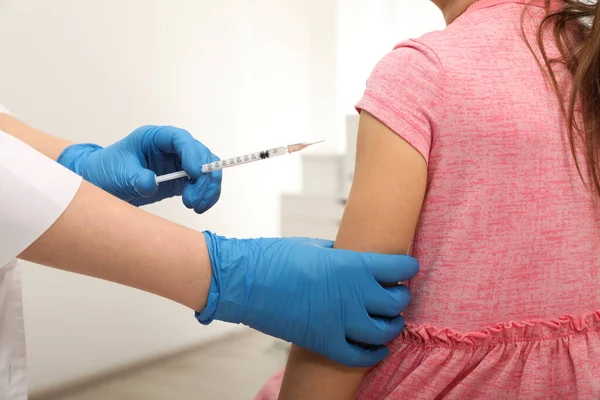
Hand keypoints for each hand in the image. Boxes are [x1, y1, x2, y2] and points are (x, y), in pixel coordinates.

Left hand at [57, 126, 221, 212]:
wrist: (104, 186)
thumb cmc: (107, 171)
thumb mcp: (118, 174)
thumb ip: (135, 178)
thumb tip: (151, 183)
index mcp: (154, 138)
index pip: (180, 139)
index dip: (191, 153)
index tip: (194, 173)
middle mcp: (171, 148)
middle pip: (200, 154)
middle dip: (203, 176)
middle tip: (193, 198)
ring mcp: (179, 164)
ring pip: (207, 170)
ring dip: (207, 188)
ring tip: (195, 206)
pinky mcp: (182, 181)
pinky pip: (203, 185)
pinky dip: (206, 196)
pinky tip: (200, 207)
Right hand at [197, 232, 418, 367]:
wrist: (246, 281)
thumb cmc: (277, 258)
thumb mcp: (315, 247)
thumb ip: (341, 254)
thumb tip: (353, 258)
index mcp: (353, 265)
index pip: (399, 268)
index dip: (408, 268)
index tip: (408, 268)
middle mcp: (354, 294)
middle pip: (396, 302)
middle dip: (400, 297)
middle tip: (396, 295)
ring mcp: (341, 321)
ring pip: (385, 331)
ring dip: (392, 326)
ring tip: (390, 322)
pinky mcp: (325, 342)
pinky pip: (360, 356)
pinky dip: (373, 354)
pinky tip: (377, 349)